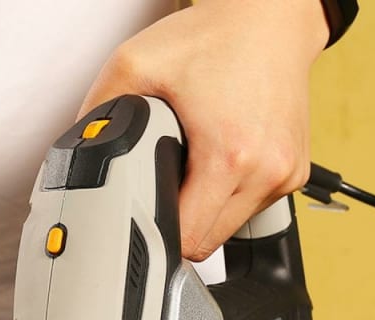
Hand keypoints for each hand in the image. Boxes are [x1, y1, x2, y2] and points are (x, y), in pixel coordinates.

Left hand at [79, 0, 328, 261]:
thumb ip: (98, 110)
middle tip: (161, 190)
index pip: (188, 239)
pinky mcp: (294, 172)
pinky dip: (231, 196)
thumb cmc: (214, 37)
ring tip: (194, 170)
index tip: (142, 222)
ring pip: (231, 229)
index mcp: (230, 154)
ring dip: (206, 214)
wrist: (269, 19)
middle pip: (209, 242)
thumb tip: (80, 150)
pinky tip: (220, 162)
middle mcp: (265, 171)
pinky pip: (253, 208)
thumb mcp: (135, 63)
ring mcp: (285, 174)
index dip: (157, 235)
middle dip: (179, 225)